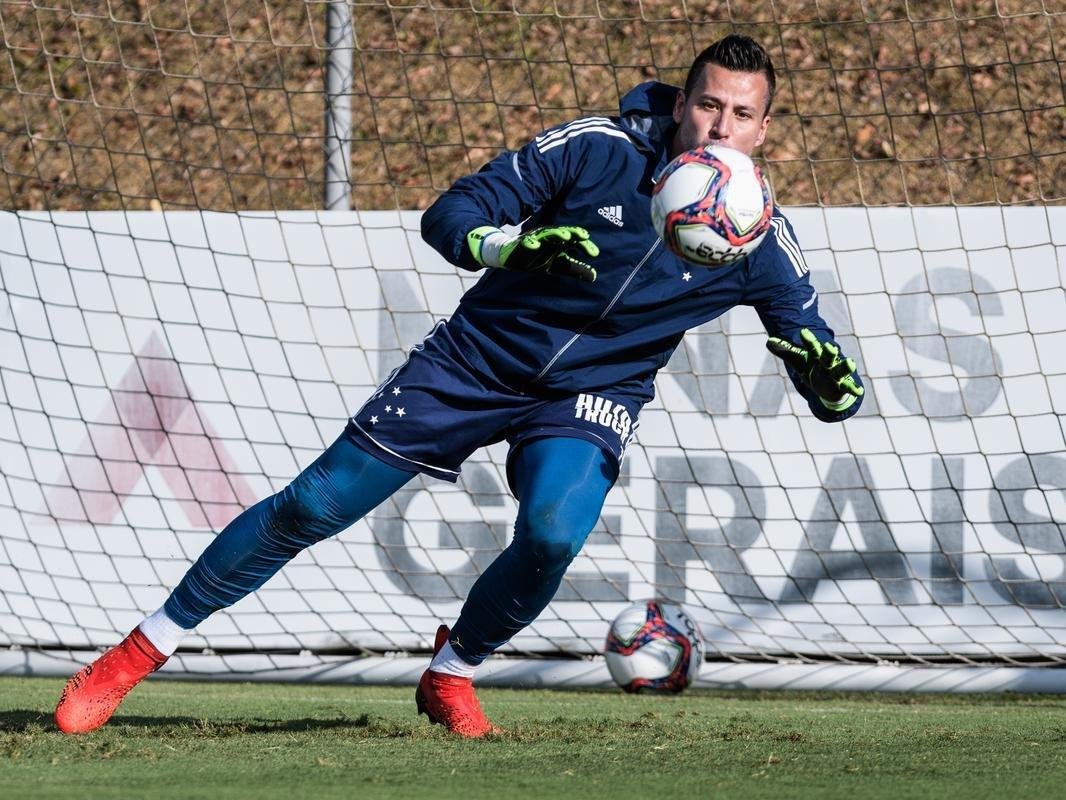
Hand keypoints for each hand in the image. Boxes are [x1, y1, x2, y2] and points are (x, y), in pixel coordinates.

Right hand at [468, 225, 598, 281]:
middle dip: (573, 234)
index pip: (575, 242)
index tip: (594, 253)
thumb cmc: (536, 259)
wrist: (511, 258)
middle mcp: (549, 239)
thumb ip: (575, 270)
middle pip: (564, 234)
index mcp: (559, 243)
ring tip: (565, 236)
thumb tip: (594, 276)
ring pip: (547, 235)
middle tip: (584, 236)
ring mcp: (535, 240)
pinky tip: (536, 245)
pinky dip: (531, 243)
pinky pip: (526, 242)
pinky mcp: (521, 244)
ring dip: (556, 234)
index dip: (585, 246)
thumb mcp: (558, 266)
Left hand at [766, 328, 863, 410]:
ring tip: (851, 363)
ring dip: (846, 367)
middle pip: (828, 356)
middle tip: (830, 346)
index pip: (812, 347)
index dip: (808, 340)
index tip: (803, 332)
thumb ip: (786, 352)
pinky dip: (853, 389)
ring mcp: (836, 375)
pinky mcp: (842, 386)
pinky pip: (848, 388)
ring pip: (841, 370)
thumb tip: (768, 341)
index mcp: (817, 356)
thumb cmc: (814, 371)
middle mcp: (828, 363)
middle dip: (829, 351)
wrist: (828, 388)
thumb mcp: (799, 363)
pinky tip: (859, 391)